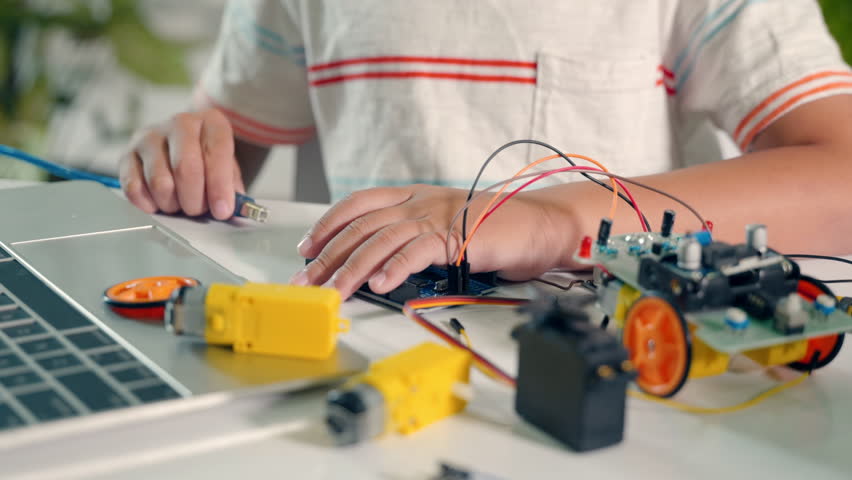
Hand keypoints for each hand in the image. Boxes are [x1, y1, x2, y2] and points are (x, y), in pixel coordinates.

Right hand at [120, 108, 243, 219]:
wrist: (183, 150)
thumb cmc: (208, 162)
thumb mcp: (229, 169)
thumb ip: (232, 189)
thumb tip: (231, 209)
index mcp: (211, 121)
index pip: (216, 151)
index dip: (220, 185)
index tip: (222, 210)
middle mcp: (180, 123)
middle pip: (185, 168)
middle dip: (195, 200)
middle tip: (199, 211)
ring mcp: (150, 137)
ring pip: (160, 182)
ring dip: (173, 204)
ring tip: (180, 204)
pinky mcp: (127, 154)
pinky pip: (134, 187)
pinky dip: (149, 204)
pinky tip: (159, 204)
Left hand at [290, 184, 573, 298]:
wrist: (541, 225)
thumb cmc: (496, 231)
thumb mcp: (445, 228)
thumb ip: (414, 239)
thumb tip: (379, 265)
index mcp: (415, 196)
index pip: (360, 204)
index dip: (329, 223)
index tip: (307, 247)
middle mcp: (421, 202)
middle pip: (362, 226)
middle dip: (329, 255)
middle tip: (307, 281)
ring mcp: (438, 216)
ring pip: (382, 240)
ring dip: (352, 269)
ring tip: (334, 293)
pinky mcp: (458, 235)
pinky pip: (418, 250)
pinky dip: (396, 268)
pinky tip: (380, 285)